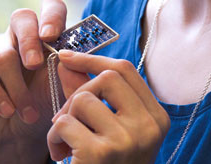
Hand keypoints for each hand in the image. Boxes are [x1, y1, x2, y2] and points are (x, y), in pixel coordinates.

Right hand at [0, 0, 69, 162]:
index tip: (51, 37)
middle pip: (22, 18)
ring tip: (28, 114)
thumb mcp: (65, 96)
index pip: (51, 9)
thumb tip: (74, 65)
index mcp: (49, 37)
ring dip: (18, 88)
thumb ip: (74, 79)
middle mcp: (22, 36)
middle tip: (35, 65)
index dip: (51, 17)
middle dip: (29, 42)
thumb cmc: (46, 110)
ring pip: (4, 54)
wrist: (21, 138)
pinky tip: (8, 111)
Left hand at [47, 50, 170, 162]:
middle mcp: (148, 128)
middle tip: (69, 118)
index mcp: (157, 119)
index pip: (125, 70)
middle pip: (105, 78)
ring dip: (63, 121)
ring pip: (81, 101)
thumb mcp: (112, 132)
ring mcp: (127, 140)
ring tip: (66, 145)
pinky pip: (64, 124)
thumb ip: (96, 97)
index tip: (66, 57)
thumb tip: (68, 60)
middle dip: (78, 92)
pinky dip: (54, 140)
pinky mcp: (101, 153)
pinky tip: (62, 157)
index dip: (92, 59)